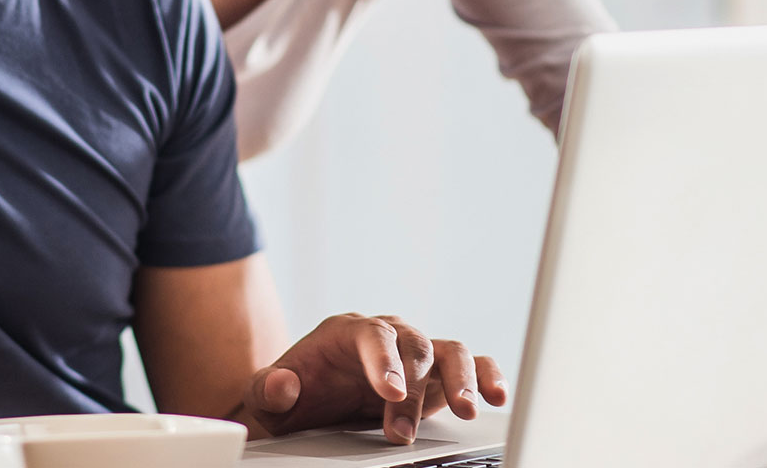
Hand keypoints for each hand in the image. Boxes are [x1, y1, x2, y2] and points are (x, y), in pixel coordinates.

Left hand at [241, 314, 506, 444]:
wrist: (309, 399)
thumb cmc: (293, 392)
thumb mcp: (268, 395)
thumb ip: (270, 388)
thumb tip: (282, 384)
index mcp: (348, 332)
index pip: (373, 335)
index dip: (384, 361)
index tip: (389, 392)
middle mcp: (389, 335)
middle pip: (413, 346)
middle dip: (413, 390)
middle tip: (401, 434)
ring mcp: (416, 354)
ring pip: (450, 350)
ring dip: (462, 379)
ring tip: (467, 411)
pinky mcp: (438, 375)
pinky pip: (472, 366)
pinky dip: (487, 377)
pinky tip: (498, 397)